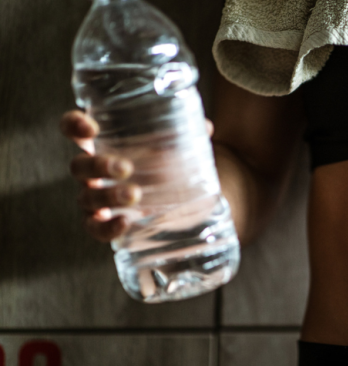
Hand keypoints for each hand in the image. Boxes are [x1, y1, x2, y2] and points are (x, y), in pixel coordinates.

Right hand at [60, 110, 215, 241]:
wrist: (184, 206)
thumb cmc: (170, 168)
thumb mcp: (177, 149)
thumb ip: (187, 136)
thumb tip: (207, 127)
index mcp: (104, 145)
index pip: (74, 130)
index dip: (74, 125)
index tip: (89, 128)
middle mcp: (94, 173)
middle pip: (79, 166)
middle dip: (98, 165)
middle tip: (126, 167)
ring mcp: (96, 200)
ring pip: (87, 197)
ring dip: (109, 195)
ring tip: (135, 194)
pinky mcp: (106, 226)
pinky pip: (96, 229)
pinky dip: (107, 227)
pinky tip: (124, 223)